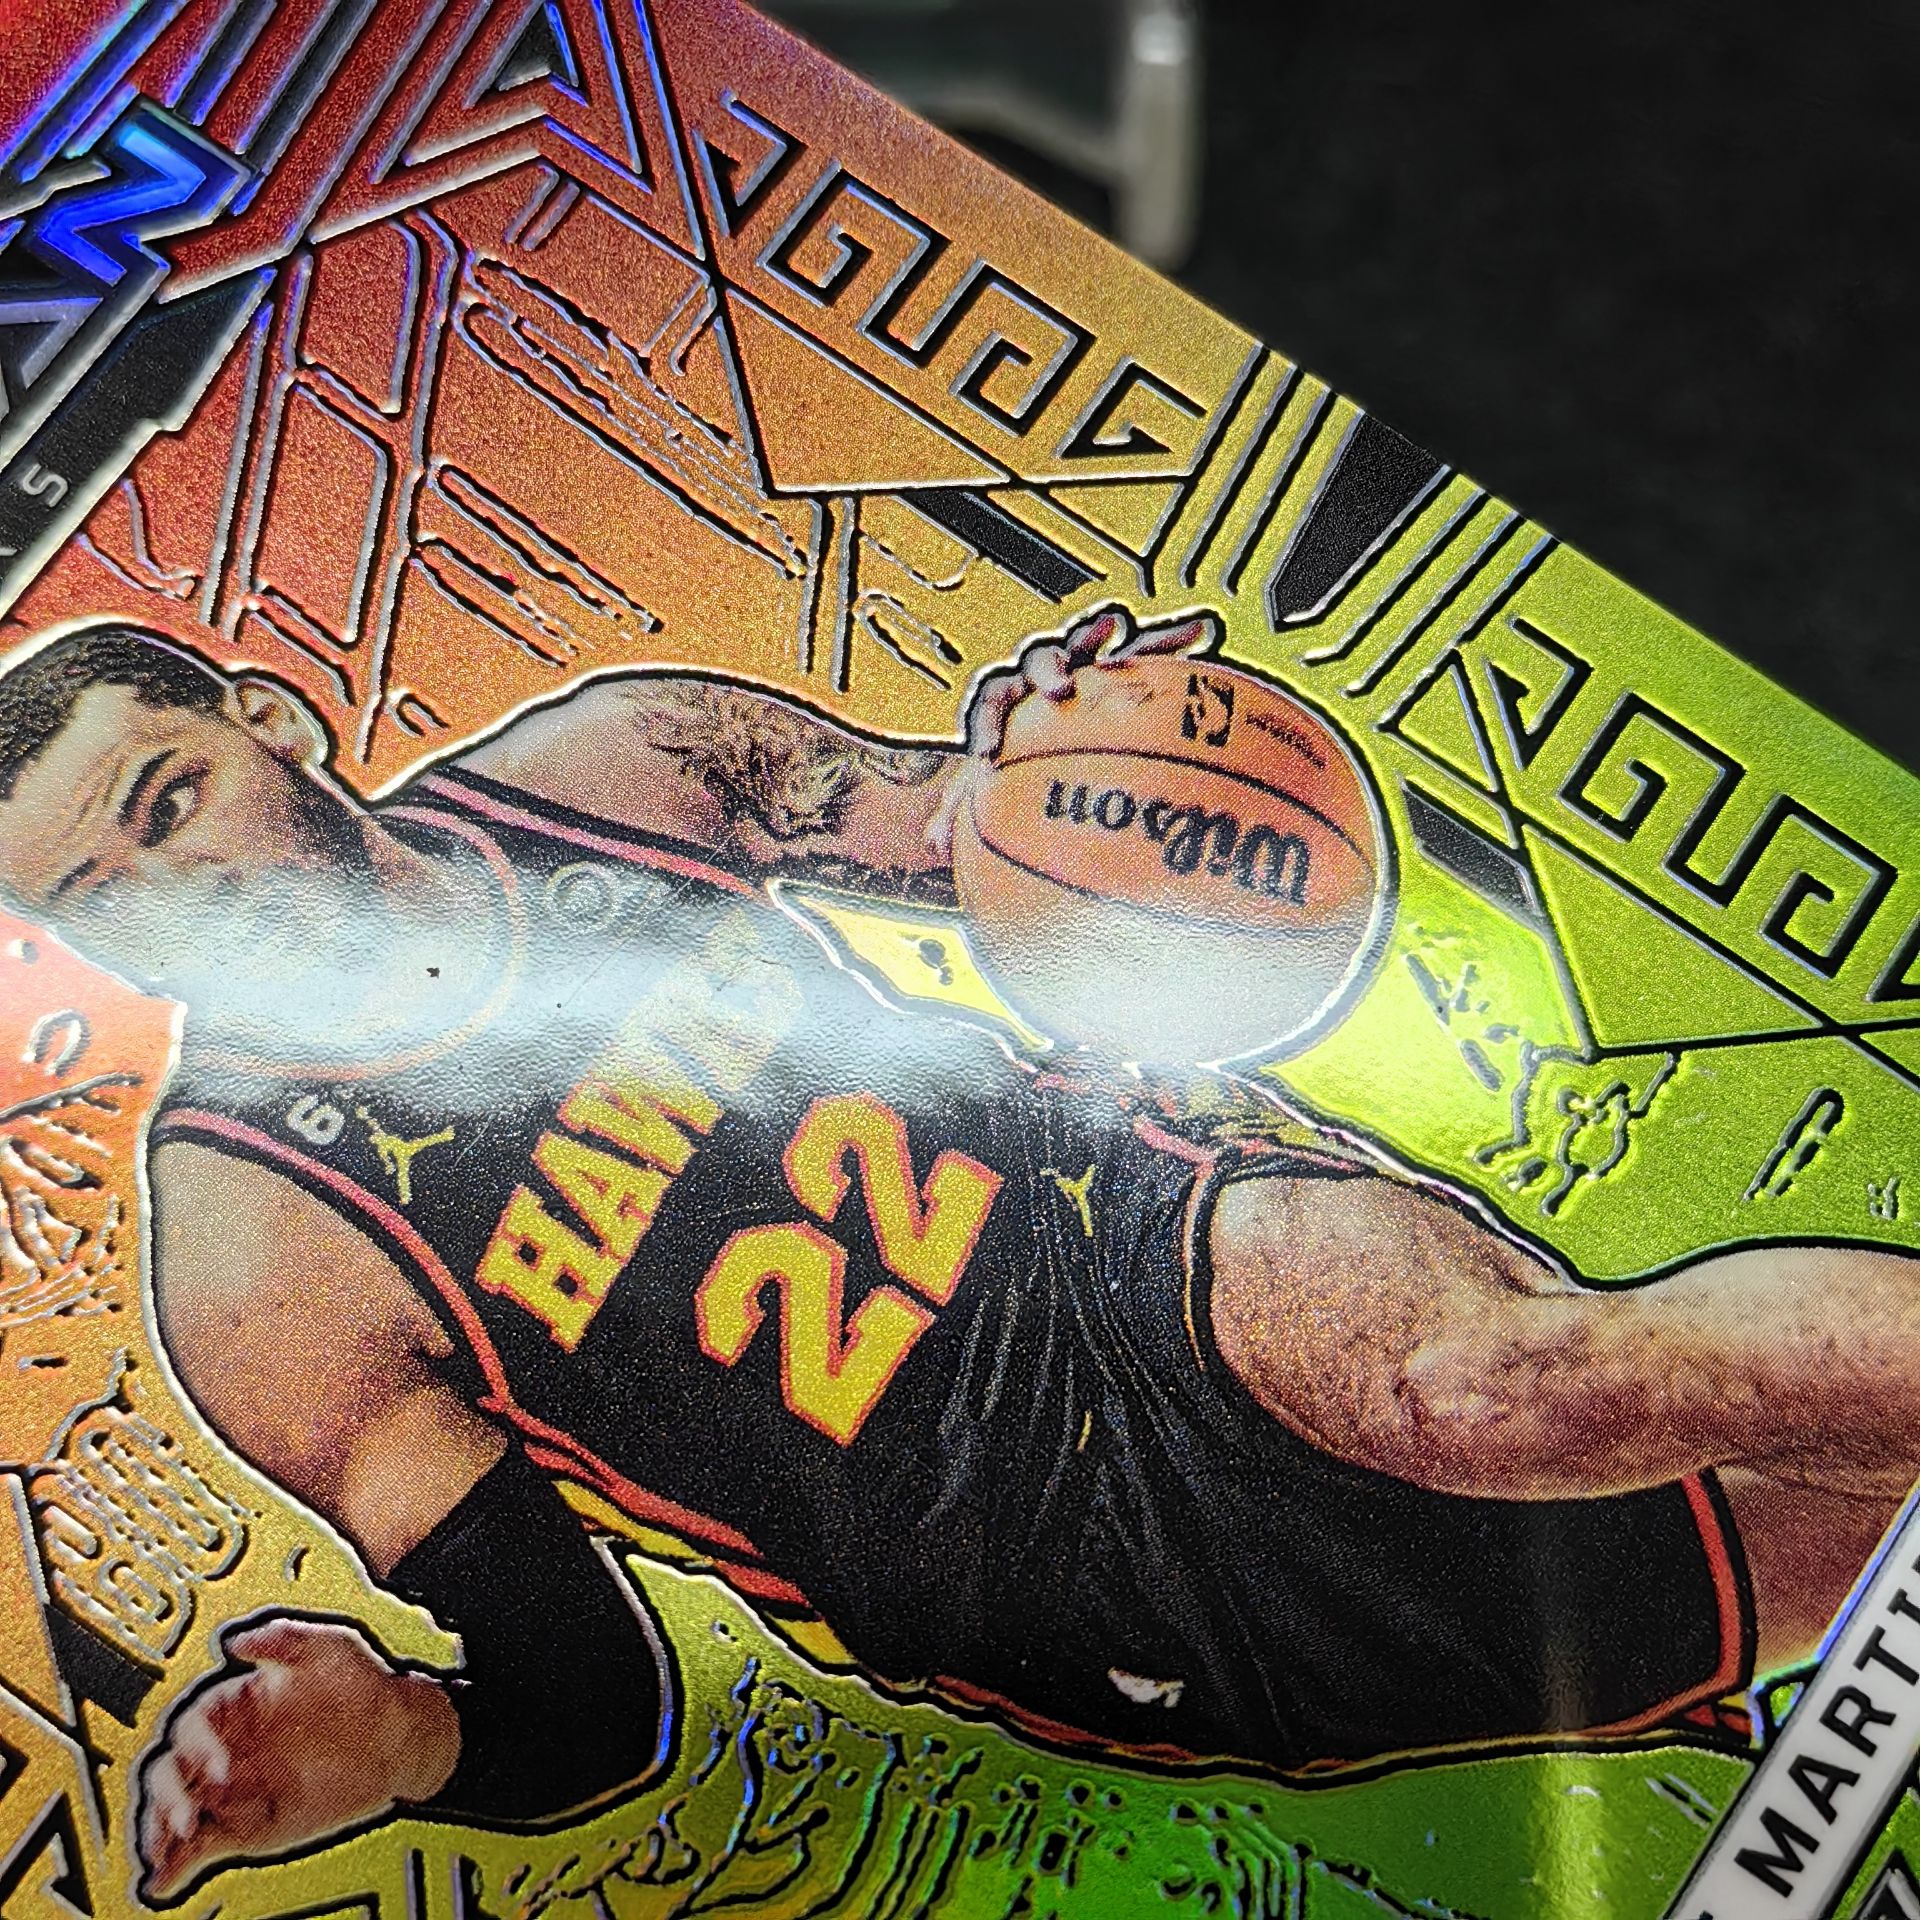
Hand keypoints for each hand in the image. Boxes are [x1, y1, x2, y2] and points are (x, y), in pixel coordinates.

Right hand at [135, 1615, 458, 1902]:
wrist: (398, 1737)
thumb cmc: (363, 1686)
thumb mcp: (330, 1648)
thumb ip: (283, 1639)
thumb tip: (237, 1640)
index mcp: (236, 1704)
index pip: (195, 1725)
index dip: (198, 1747)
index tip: (219, 1768)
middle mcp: (226, 1746)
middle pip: (174, 1772)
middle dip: (171, 1796)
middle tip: (186, 1819)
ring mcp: (233, 1788)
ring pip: (180, 1810)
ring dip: (162, 1832)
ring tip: (164, 1853)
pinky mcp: (245, 1824)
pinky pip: (202, 1845)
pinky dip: (179, 1863)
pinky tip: (166, 1880)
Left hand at [927, 605, 1221, 858]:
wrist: (1048, 726)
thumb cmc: (1015, 756)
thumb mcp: (988, 784)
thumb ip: (962, 809)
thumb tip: (933, 843)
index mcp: (1006, 697)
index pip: (989, 702)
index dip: (985, 725)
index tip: (987, 755)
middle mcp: (1040, 672)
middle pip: (1037, 659)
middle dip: (1046, 671)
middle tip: (1058, 690)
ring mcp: (1082, 661)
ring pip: (1089, 638)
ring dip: (1099, 631)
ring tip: (1116, 625)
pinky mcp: (1121, 660)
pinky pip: (1146, 646)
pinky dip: (1169, 639)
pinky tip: (1201, 634)